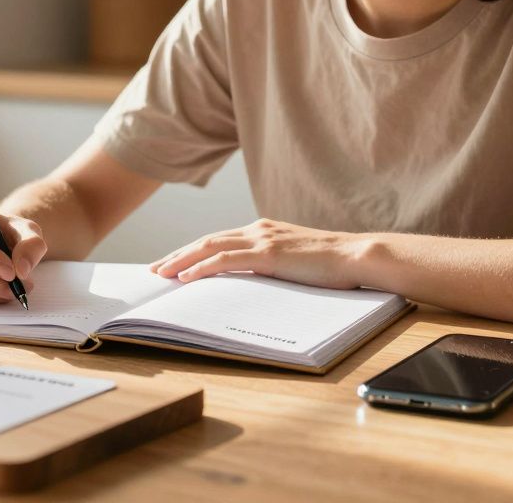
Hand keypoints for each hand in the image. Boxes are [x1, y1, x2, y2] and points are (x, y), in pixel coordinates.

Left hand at [149, 218, 366, 288]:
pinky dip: (202, 267)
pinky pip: (226, 260)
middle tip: (154, 268)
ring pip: (210, 247)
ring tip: (161, 274)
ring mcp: (263, 239)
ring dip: (181, 260)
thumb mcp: (295, 263)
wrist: (358, 256)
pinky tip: (185, 277)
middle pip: (207, 240)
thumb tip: (252, 283)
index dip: (192, 251)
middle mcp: (259, 229)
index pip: (219, 239)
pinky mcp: (269, 253)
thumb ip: (272, 265)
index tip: (172, 263)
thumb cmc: (333, 265)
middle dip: (178, 254)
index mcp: (264, 230)